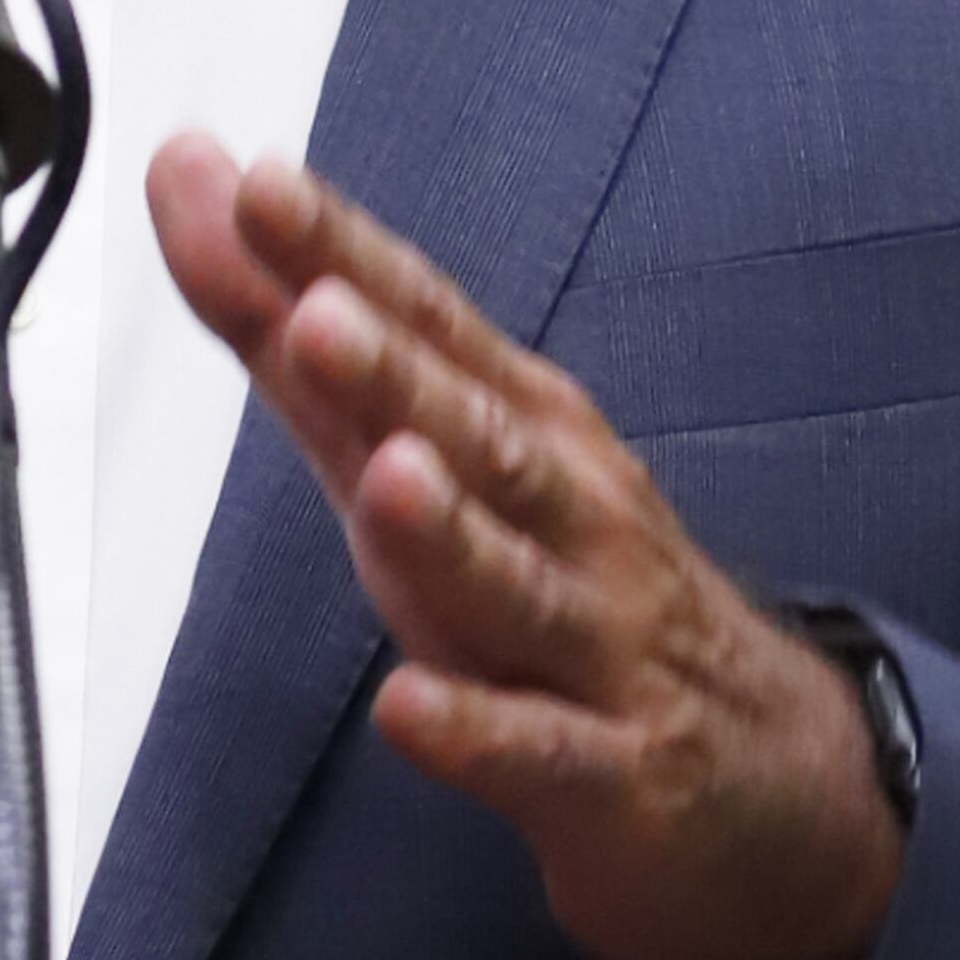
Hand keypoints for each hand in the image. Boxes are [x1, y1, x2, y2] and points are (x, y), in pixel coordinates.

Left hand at [150, 136, 901, 959]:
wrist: (762, 765)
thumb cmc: (571, 588)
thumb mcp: (428, 460)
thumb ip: (300, 340)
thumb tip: (198, 187)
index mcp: (526, 428)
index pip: (429, 326)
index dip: (346, 260)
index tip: (260, 187)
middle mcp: (569, 514)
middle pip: (479, 435)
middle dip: (396, 372)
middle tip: (318, 309)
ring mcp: (597, 642)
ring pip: (518, 582)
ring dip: (453, 531)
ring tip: (390, 476)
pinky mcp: (611, 773)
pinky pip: (537, 751)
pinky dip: (476, 730)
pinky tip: (411, 707)